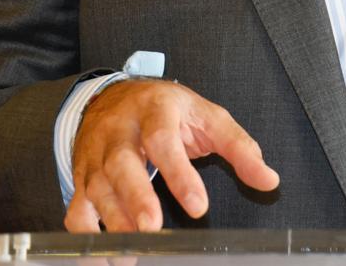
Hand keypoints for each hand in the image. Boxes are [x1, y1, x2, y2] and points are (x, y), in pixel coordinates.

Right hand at [64, 79, 279, 231]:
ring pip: (96, 187)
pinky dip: (85, 235)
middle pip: (121, 163)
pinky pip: (76, 208)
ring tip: (132, 252)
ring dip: (113, 222)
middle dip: (135, 198)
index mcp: (156, 111)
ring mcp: (96, 154)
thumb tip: (269, 180)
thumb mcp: (208, 117)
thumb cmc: (168, 110)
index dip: (179, 174)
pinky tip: (102, 258)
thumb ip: (240, 148)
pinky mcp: (82, 176)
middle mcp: (120, 131)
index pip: (164, 140)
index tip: (199, 206)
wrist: (116, 95)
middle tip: (152, 230)